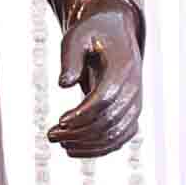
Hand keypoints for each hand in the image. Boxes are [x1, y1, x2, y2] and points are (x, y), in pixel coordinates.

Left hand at [48, 0, 142, 157]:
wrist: (115, 35)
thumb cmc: (93, 34)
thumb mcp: (77, 37)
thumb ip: (70, 58)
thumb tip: (64, 84)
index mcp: (123, 68)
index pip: (105, 98)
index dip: (83, 114)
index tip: (59, 121)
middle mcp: (133, 90)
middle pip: (109, 121)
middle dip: (79, 132)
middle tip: (50, 135)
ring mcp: (134, 105)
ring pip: (114, 136)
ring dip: (86, 144)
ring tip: (58, 142)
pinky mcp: (129, 116)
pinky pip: (118, 140)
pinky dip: (97, 150)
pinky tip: (72, 149)